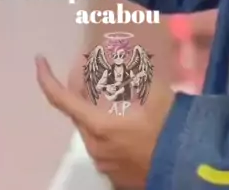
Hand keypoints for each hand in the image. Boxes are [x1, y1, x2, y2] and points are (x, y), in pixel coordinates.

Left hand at [36, 56, 174, 188]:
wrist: (189, 167)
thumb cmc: (168, 126)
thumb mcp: (154, 91)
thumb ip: (138, 72)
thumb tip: (130, 53)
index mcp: (98, 125)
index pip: (61, 100)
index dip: (46, 78)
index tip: (39, 60)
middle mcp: (95, 146)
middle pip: (77, 113)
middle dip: (78, 91)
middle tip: (88, 71)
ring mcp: (104, 164)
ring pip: (91, 130)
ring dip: (95, 111)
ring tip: (112, 96)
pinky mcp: (116, 176)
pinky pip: (104, 147)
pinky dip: (107, 130)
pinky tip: (126, 122)